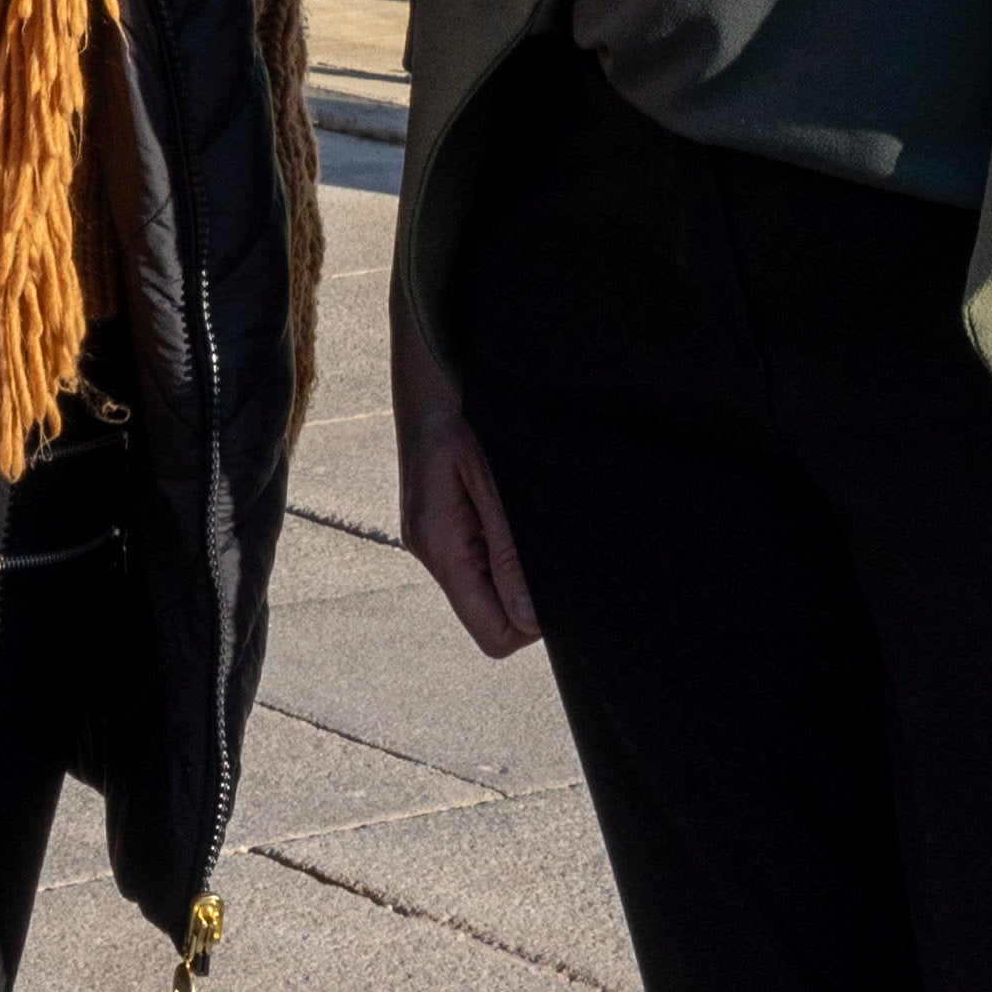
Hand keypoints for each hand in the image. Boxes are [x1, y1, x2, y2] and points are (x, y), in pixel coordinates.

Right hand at [393, 297, 540, 655]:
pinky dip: (511, 544)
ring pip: (492, 587)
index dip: (532, 623)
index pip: (493, 634)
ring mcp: (438, 534)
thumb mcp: (495, 478)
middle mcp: (433, 549)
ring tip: (538, 513)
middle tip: (557, 544)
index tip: (560, 581)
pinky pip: (486, 556)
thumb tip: (531, 620)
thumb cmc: (464, 407)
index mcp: (440, 546)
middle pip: (494, 616)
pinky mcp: (447, 517)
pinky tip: (521, 503)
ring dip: (522, 566)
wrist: (431, 357)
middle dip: (530, 596)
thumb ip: (511, 549)